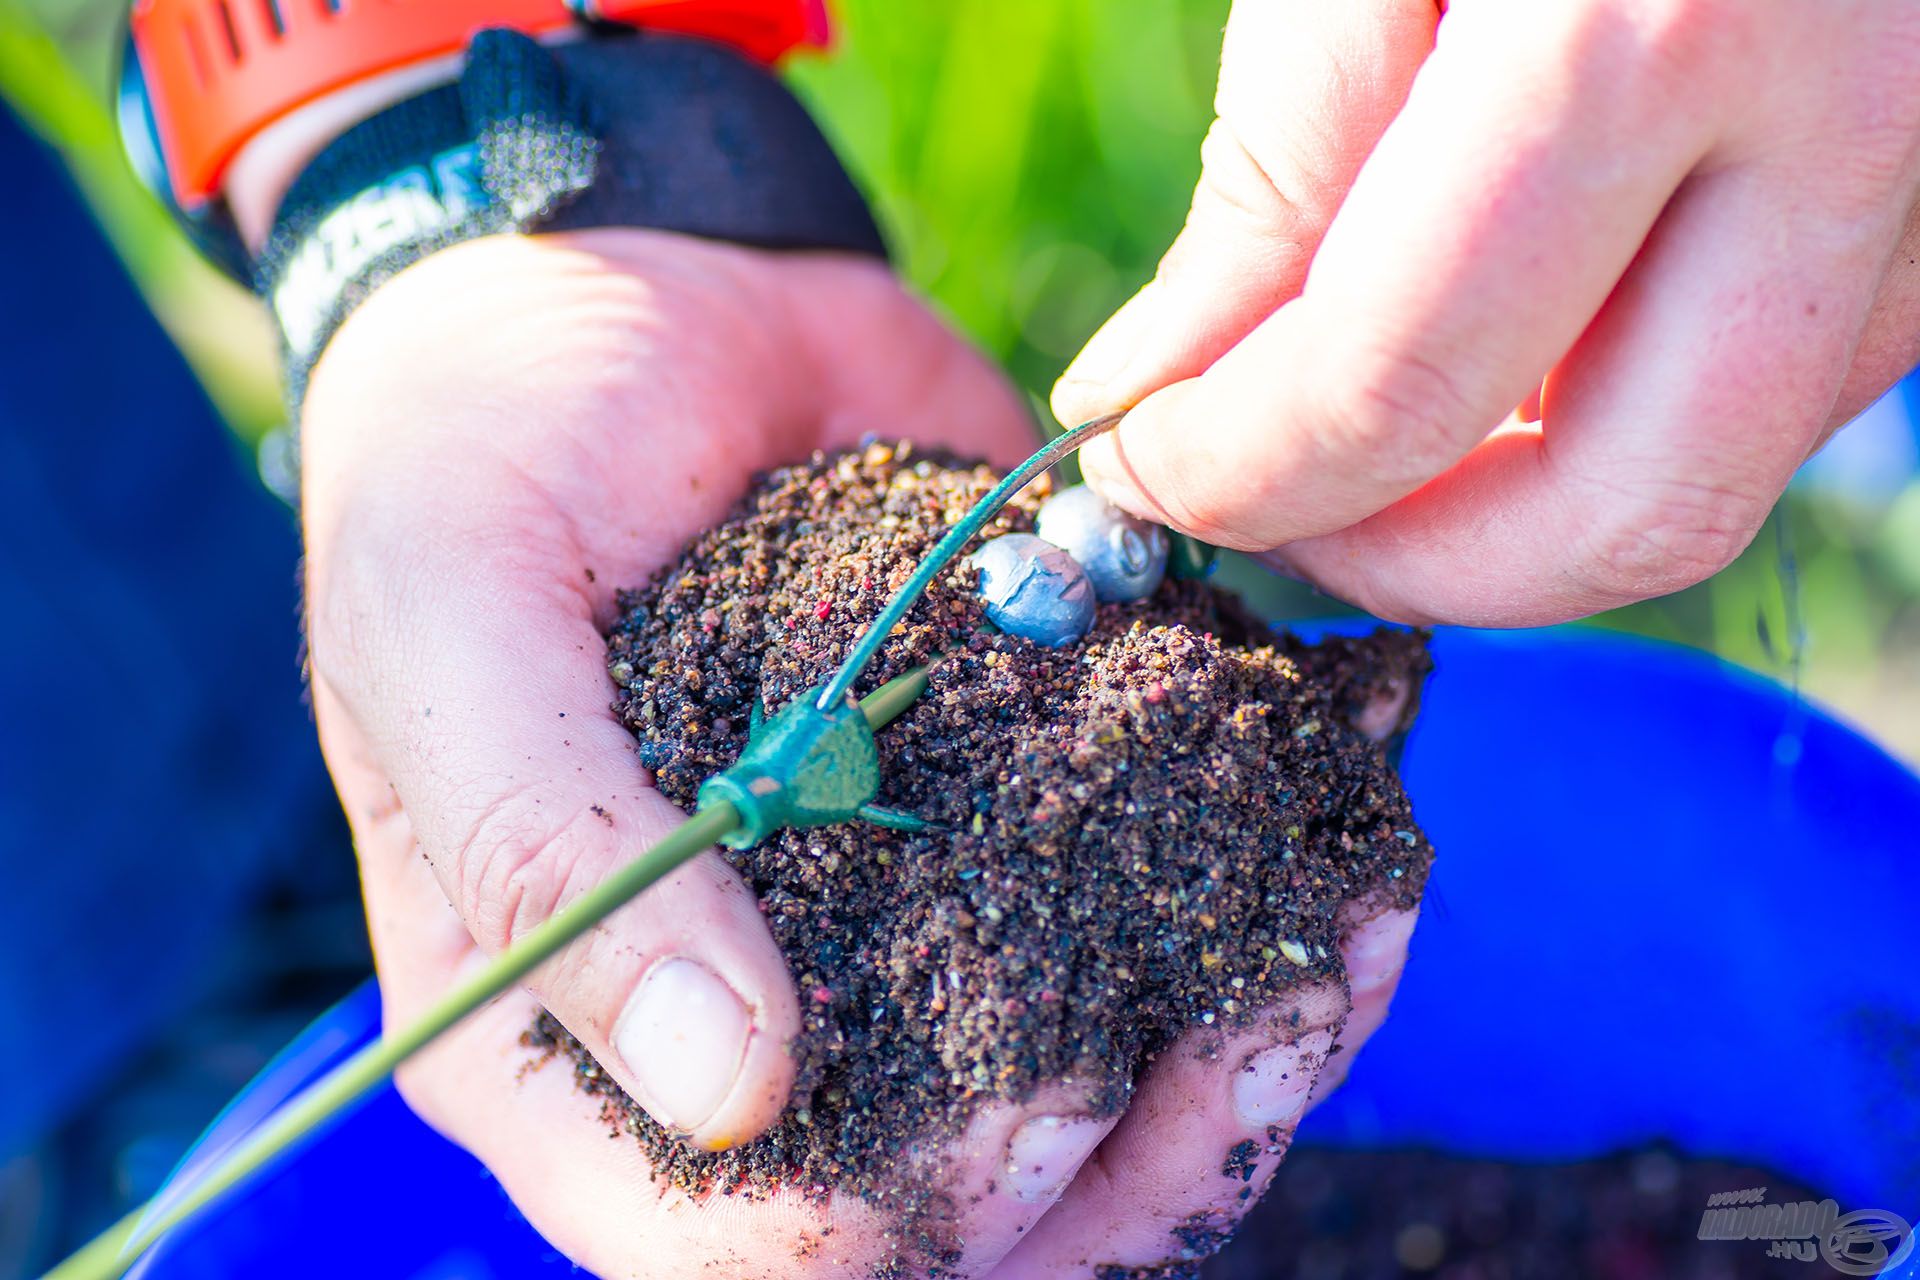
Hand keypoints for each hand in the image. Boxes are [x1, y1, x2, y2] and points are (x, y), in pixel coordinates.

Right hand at [300, 232, 1415, 1276]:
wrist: (629, 287)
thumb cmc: (481, 448)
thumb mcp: (450, 622)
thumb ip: (550, 851)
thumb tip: (732, 1094)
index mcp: (572, 1029)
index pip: (732, 1245)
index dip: (901, 1225)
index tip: (1045, 1108)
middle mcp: (746, 1011)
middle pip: (953, 1207)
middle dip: (1125, 1167)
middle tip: (1252, 1030)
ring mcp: (892, 914)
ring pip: (1087, 1094)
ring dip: (1234, 1057)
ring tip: (1339, 935)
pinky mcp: (1008, 806)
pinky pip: (1147, 915)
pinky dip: (1263, 908)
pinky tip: (1349, 854)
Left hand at [1054, 0, 1919, 626]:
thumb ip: (1278, 169)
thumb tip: (1164, 395)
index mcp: (1661, 26)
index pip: (1401, 381)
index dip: (1235, 466)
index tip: (1130, 461)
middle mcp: (1853, 128)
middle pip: (1628, 506)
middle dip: (1407, 564)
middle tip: (1257, 521)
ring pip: (1719, 471)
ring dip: (1514, 518)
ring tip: (1354, 460)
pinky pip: (1771, 391)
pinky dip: (1609, 428)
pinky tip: (1490, 378)